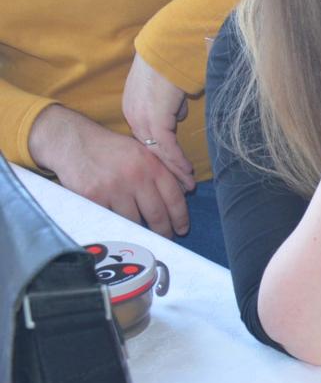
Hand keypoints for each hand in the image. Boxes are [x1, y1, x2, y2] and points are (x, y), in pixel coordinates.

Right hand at [28, 106, 189, 236]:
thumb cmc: (111, 149)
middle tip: (166, 239)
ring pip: (134, 221)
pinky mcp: (93, 199)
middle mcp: (135, 177)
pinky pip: (110, 220)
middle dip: (164, 231)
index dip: (180, 217)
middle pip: (156, 214)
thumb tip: (185, 191)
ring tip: (144, 235)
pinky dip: (117, 226)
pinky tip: (121, 229)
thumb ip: (161, 170)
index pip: (174, 197)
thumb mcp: (141, 151)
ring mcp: (114, 189)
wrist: (73, 142)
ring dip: (140, 231)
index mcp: (151, 165)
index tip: (182, 228)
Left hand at [122, 52, 195, 190]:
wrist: (170, 46)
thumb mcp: (168, 86)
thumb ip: (170, 102)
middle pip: (148, 150)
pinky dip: (176, 162)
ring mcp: (142, 118)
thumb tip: (177, 113)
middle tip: (178, 186)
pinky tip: (186, 173)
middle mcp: (132, 114)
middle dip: (164, 169)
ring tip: (185, 186)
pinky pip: (165, 148)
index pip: (147, 136)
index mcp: (132, 105)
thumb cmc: (173, 59)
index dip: (161, 154)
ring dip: (172, 171)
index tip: (173, 169)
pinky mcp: (155, 120)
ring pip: (156, 153)